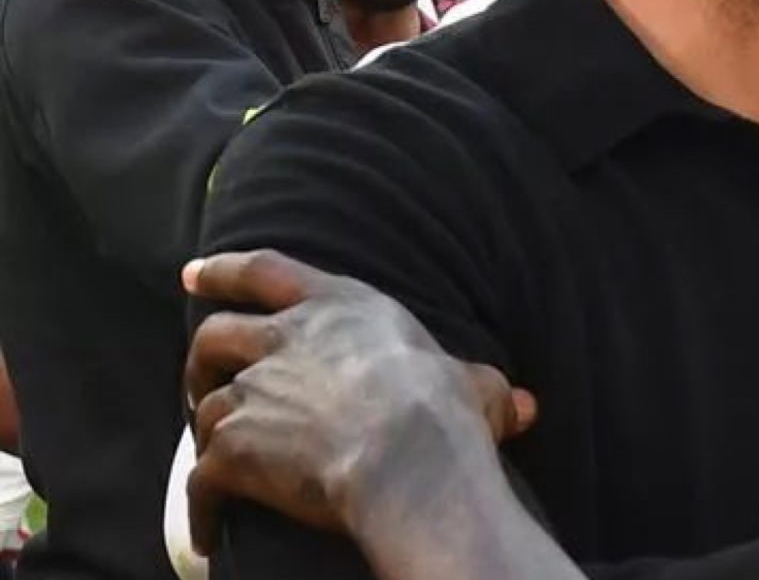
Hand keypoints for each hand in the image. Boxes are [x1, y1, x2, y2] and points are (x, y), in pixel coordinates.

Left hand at [182, 251, 536, 557]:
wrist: (406, 461)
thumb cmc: (446, 414)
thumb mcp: (476, 387)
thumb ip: (486, 390)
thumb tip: (525, 407)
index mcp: (338, 306)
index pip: (263, 270)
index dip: (223, 271)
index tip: (192, 274)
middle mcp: (284, 340)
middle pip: (214, 337)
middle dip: (202, 360)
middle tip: (204, 383)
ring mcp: (254, 393)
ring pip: (204, 409)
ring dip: (205, 431)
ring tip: (214, 454)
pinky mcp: (234, 449)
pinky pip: (200, 480)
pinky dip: (201, 506)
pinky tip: (210, 529)